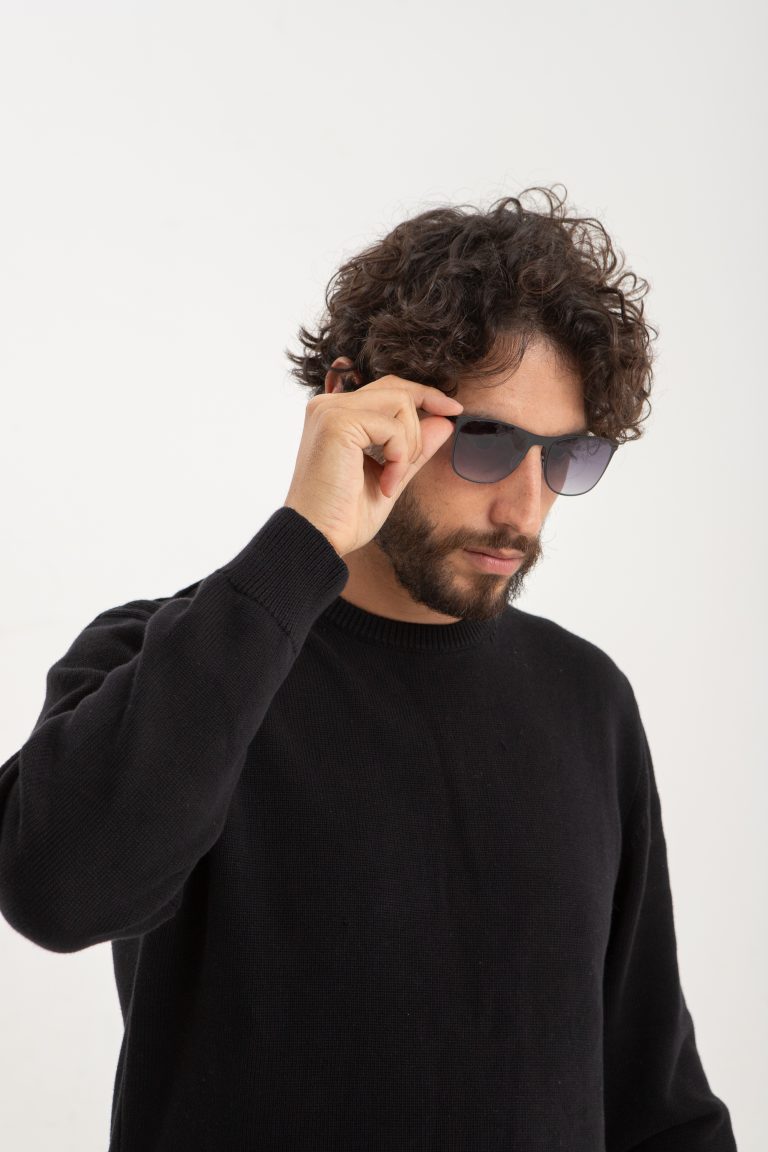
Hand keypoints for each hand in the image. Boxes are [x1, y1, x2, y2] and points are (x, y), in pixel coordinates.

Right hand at [282, 376, 462, 557]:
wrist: (317, 538)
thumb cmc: (344, 515)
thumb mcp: (391, 475)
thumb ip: (414, 447)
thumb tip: (445, 421)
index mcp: (335, 414)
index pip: (388, 388)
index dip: (424, 395)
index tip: (453, 411)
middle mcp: (328, 405)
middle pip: (397, 388)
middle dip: (421, 422)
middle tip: (413, 463)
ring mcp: (331, 410)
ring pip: (400, 403)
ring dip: (409, 446)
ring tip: (392, 480)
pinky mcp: (337, 422)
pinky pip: (393, 428)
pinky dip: (400, 459)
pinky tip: (386, 485)